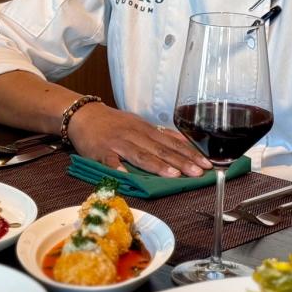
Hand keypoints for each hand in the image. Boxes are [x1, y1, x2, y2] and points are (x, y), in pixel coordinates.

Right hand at [67, 103, 212, 176]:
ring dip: (157, 165)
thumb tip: (185, 144)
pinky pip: (110, 160)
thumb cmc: (115, 124)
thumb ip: (160, 136)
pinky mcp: (101, 151)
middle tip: (198, 172)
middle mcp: (136, 135)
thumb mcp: (140, 125)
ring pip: (140, 155)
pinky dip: (118, 167)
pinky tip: (126, 175)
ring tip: (173, 175)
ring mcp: (118, 143)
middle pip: (161, 150)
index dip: (190, 154)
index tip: (206, 164)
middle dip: (181, 162)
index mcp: (146, 130)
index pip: (173, 143)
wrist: (84, 115)